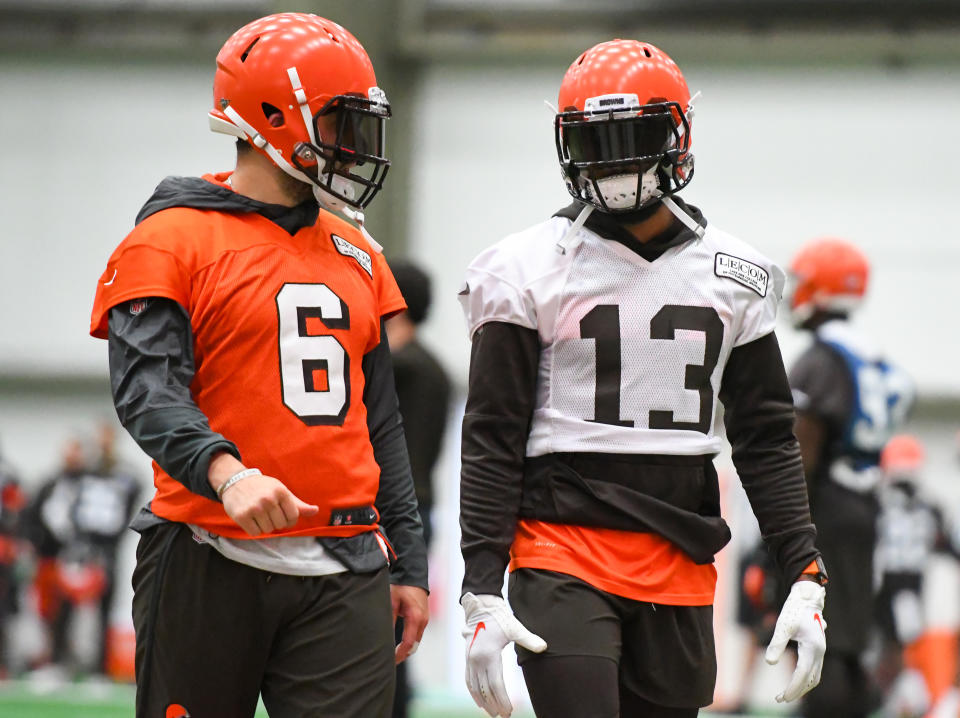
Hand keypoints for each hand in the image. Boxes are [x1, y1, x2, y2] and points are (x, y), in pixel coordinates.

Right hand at [220, 473, 318, 535]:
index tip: (282, 515)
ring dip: (264, 526)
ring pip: (268, 530)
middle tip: (267, 513)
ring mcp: (255, 508)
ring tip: (259, 515)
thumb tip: (315, 511)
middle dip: (275, 522)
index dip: (289, 520)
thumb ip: (298, 504)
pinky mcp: (242, 516)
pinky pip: (255, 533)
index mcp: (281, 492)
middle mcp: (268, 499)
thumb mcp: (281, 490)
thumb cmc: (262, 487)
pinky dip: (254, 529)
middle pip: (281, 525)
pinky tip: (251, 519)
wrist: (235, 481)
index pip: (293, 516)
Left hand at [391, 584, 428, 663]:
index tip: (392, 660)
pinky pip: (418, 634)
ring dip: (407, 648)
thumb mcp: (392, 602)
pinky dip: (410, 641)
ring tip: (394, 653)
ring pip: (417, 641)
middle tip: (391, 660)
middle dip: (403, 654)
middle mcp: (423, 620)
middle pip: (414, 645)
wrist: (413, 575)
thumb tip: (384, 636)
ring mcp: (425, 619)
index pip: (408, 643)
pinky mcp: (424, 617)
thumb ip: (389, 620)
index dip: (400, 654)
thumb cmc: (403, 586)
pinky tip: (401, 642)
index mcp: (415, 617)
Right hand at [461, 592, 546, 717]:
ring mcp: (469, 660)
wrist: (480, 607)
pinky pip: (468, 680)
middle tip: (504, 716)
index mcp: (489, 654)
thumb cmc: (499, 618)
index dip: (502, 699)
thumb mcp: (515, 628)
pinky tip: (480, 702)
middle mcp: (476, 660)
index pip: (496, 684)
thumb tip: (544, 647)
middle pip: (485, 689)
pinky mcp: (467, 659)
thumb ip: (529, 639)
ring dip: (483, 702)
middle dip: (494, 704)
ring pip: (475, 687)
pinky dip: (473, 693)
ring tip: (492, 713)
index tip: (509, 710)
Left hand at [765, 580, 826, 702]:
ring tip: (784, 695)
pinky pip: (814, 671)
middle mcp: (820, 651)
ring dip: (801, 687)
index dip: (793, 687)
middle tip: (780, 699)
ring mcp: (821, 651)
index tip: (781, 697)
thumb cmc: (794, 610)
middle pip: (811, 679)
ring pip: (814, 677)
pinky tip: (793, 682)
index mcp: (813, 647)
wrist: (807, 597)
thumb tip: (769, 663)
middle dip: (796, 691)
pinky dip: (805, 680)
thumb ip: (776, 643)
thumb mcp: (783, 625)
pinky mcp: (817, 650)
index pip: (803, 674)